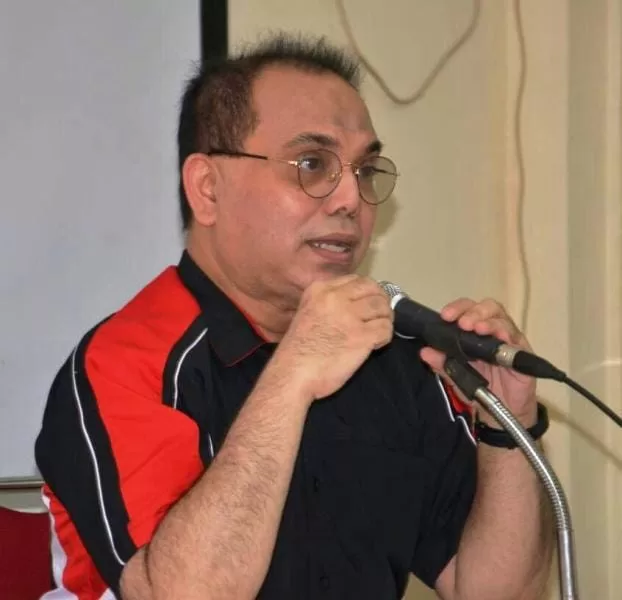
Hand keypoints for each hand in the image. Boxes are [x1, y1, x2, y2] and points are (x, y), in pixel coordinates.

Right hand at [271, 275, 392, 403]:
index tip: (366, 305)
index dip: (366, 292)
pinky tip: (375, 345)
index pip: (355, 279)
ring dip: (385, 319)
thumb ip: (327, 303)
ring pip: (382, 307)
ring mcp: (349, 316)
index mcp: (319, 290)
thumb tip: (355, 303)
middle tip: (379, 316)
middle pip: (372, 289)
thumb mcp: (307, 313)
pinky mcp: (362, 336)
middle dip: (380, 302)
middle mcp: (335, 298)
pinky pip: (386, 328)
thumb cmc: (298, 352)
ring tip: (377, 332)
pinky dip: (385, 337)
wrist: (293, 375)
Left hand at [420, 298, 536, 426]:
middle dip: (474, 312)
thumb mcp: (456, 375)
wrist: (503, 410)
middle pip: (488, 308)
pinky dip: (508, 336)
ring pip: (503, 320)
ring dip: (489, 322)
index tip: (445, 316)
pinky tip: (500, 337)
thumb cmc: (481, 386)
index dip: (457, 308)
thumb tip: (424, 351)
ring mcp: (510, 340)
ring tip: (478, 329)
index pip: (467, 309)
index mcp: (475, 331)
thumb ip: (441, 363)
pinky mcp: (523, 354)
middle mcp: (494, 330)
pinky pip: (518, 340)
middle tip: (463, 323)